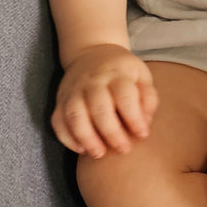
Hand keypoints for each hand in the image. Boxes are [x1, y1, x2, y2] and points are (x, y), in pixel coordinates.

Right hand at [52, 44, 158, 158]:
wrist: (92, 53)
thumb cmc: (123, 72)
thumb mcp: (142, 76)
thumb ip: (148, 98)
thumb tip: (145, 123)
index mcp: (118, 75)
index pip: (125, 97)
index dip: (134, 118)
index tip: (142, 134)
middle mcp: (93, 82)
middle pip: (99, 109)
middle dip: (112, 133)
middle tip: (124, 149)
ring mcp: (74, 91)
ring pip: (75, 116)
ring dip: (87, 138)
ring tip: (99, 154)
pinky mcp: (60, 101)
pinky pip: (58, 121)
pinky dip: (67, 138)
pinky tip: (81, 149)